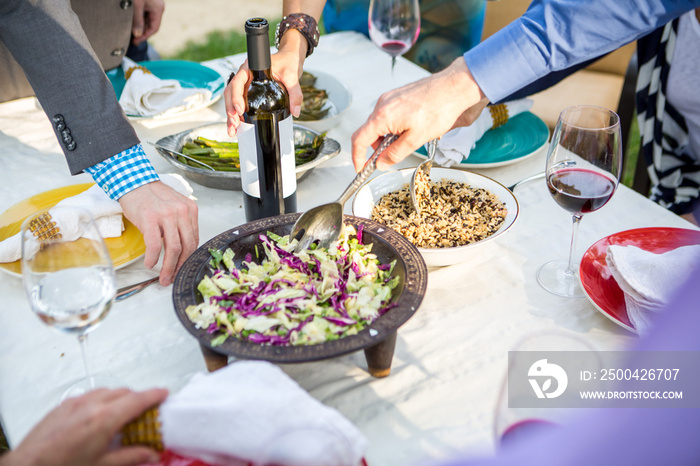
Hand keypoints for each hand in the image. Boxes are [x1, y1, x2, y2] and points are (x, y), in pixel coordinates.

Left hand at [1, 388, 167, 465]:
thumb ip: (130, 457)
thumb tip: (150, 454)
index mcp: (104, 419)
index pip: (138, 399)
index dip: (155, 394)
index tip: (164, 394)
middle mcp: (91, 405)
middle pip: (124, 392)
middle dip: (138, 399)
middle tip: (145, 412)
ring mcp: (75, 403)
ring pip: (107, 391)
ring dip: (119, 398)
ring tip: (121, 415)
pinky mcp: (63, 405)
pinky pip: (89, 395)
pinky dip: (101, 400)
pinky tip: (98, 416)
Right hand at [119, 181, 198, 285]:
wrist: (132, 181)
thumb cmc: (151, 196)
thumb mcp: (173, 206)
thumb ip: (180, 224)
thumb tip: (181, 249)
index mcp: (190, 210)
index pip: (194, 239)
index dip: (189, 258)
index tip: (183, 268)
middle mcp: (181, 212)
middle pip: (187, 246)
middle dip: (180, 266)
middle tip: (174, 277)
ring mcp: (166, 215)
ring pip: (174, 248)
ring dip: (169, 267)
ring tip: (164, 277)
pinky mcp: (150, 219)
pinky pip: (154, 245)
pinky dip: (153, 258)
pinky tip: (150, 264)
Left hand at [131, 0, 164, 44]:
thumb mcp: (135, 6)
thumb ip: (137, 21)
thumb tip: (137, 35)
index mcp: (158, 9)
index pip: (154, 28)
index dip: (145, 36)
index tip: (135, 42)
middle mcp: (157, 8)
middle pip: (150, 25)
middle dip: (141, 32)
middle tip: (132, 39)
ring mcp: (153, 5)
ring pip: (146, 20)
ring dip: (139, 26)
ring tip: (130, 31)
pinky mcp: (147, 3)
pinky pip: (143, 14)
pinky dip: (138, 20)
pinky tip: (131, 23)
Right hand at [225, 31, 307, 136]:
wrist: (289, 60)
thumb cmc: (287, 62)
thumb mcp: (292, 76)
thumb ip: (295, 93)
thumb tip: (295, 111)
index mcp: (251, 68)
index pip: (238, 82)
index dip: (236, 96)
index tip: (240, 109)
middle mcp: (245, 75)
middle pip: (231, 92)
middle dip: (230, 109)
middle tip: (235, 123)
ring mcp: (245, 84)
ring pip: (231, 99)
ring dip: (231, 114)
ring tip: (233, 128)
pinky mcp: (248, 91)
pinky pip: (238, 102)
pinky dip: (236, 114)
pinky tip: (238, 125)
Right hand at [351, 57, 488, 170]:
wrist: (453, 88)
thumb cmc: (439, 108)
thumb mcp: (415, 139)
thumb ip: (395, 153)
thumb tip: (382, 163)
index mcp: (382, 116)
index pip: (359, 139)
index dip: (358, 156)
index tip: (360, 167)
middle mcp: (382, 104)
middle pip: (369, 132)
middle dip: (377, 147)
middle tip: (391, 156)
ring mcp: (390, 98)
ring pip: (380, 123)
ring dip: (388, 136)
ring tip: (408, 139)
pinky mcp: (398, 95)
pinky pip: (389, 114)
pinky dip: (394, 126)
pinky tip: (411, 128)